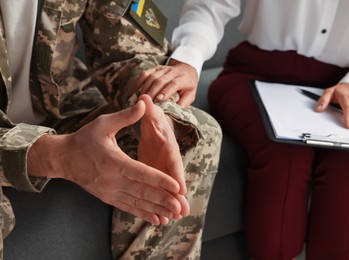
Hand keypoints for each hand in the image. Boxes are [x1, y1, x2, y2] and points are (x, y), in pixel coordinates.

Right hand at [28, 95, 184, 224]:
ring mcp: (110, 191)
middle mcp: (112, 180)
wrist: (63, 158)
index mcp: (113, 161)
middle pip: (142, 192)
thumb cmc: (85, 138)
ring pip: (137, 203)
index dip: (160, 180)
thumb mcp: (103, 123)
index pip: (141, 173)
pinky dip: (144, 214)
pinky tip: (157, 219)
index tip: (176, 187)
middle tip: (181, 207)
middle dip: (164, 199)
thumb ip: (125, 116)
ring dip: (157, 210)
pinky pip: (128, 207)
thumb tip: (143, 102)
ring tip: (174, 216)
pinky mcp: (108, 197)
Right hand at [136, 59, 197, 106]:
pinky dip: (140, 80)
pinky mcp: (157, 68)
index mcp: (183, 79)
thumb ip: (184, 102)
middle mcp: (174, 72)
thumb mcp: (191, 95)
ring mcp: (164, 69)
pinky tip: (137, 89)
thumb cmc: (188, 87)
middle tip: (146, 103)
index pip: (173, 84)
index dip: (165, 91)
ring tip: (141, 99)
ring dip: (145, 88)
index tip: (158, 100)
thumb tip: (175, 111)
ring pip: (152, 76)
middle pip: (160, 80)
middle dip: (152, 92)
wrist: (187, 70)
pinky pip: (146, 72)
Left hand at [138, 95, 189, 222]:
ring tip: (175, 219)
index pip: (173, 160)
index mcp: (167, 145)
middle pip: (174, 178)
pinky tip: (160, 216)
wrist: (155, 125)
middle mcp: (168, 159)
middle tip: (183, 211)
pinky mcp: (156, 174)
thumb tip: (144, 98)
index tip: (180, 188)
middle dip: (178, 195)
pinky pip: (158, 190)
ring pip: (167, 188)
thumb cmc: (152, 119)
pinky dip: (160, 202)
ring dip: (171, 202)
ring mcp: (163, 168)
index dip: (176, 174)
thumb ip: (148, 109)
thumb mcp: (150, 114)